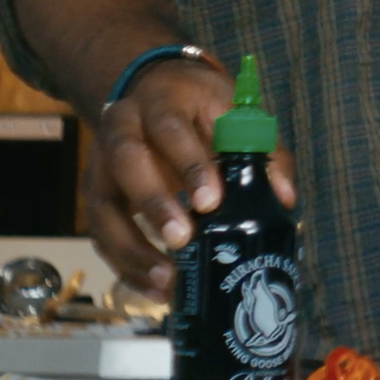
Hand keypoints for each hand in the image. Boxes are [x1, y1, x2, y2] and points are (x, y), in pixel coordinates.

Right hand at [83, 57, 296, 297]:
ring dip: (131, 247)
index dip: (188, 164)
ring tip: (166, 279)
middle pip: (126, 161)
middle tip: (181, 239)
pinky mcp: (94, 194)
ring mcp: (100, 162)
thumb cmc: (201, 108)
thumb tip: (285, 198)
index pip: (169, 128)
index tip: (210, 201)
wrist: (152, 91)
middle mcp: (121, 126)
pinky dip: (125, 264)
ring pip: (101, 205)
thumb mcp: (235, 114)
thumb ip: (262, 152)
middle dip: (153, 203)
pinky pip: (99, 233)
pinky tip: (155, 288)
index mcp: (161, 100)